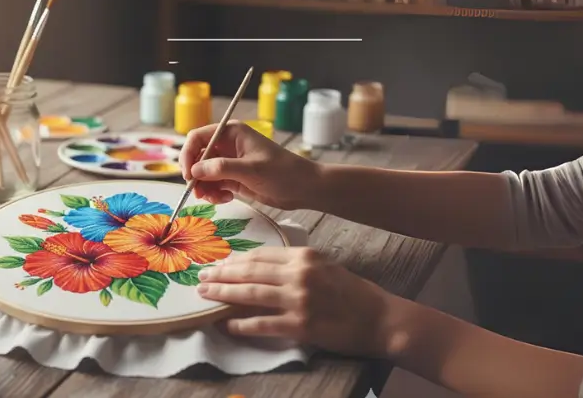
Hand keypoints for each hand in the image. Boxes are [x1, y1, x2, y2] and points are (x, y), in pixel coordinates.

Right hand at [179, 121, 322, 209]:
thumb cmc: (282, 172)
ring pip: (203, 173)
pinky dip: (214, 194)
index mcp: (231, 133)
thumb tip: (194, 171)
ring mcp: (229, 163)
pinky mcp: (233, 178)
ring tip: (217, 198)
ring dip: (205, 187)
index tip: (188, 175)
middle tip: (199, 193)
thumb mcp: (251, 169)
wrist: (304, 188)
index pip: (198, 138)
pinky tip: (227, 198)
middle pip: (197, 157)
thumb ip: (221, 168)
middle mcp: (227, 146)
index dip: (188, 155)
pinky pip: (213, 185)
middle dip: (195, 175)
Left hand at [196, 247, 392, 356]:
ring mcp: (299, 300)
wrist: (381, 319)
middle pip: (250, 272)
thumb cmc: (353, 293)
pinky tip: (225, 325)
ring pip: (250, 294)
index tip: (218, 264)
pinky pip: (262, 324)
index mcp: (304, 257)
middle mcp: (299, 275)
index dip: (235, 261)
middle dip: (221, 275)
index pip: (260, 256)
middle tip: (201, 278)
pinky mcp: (301, 326)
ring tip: (205, 295)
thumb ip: (295, 264)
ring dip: (223, 295)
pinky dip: (240, 325)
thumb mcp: (325, 266)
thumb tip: (261, 267)